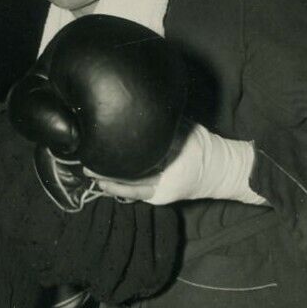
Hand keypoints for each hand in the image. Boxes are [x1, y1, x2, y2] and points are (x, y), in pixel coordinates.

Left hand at [92, 125, 211, 203]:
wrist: (218, 172)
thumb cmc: (204, 147)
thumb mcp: (189, 130)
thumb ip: (167, 126)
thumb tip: (145, 109)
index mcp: (171, 163)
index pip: (140, 162)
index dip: (119, 158)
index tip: (103, 149)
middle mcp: (163, 183)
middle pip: (130, 179)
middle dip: (107, 173)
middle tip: (88, 166)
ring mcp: (160, 193)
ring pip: (130, 190)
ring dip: (109, 183)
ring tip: (91, 175)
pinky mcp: (158, 198)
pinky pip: (135, 195)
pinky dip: (119, 189)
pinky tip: (104, 185)